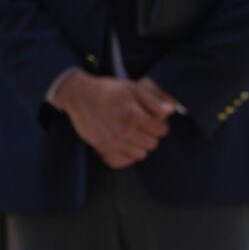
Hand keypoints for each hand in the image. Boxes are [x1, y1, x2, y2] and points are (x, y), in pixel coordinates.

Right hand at [51, 72, 174, 168]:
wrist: (78, 95)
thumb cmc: (108, 90)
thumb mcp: (132, 88)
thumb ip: (153, 101)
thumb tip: (170, 111)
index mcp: (133, 115)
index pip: (161, 130)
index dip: (159, 124)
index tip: (151, 119)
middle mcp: (124, 130)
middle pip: (152, 144)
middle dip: (149, 135)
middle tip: (140, 126)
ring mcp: (112, 141)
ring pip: (140, 154)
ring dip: (138, 145)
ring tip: (130, 133)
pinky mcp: (103, 148)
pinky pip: (123, 161)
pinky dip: (125, 154)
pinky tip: (122, 143)